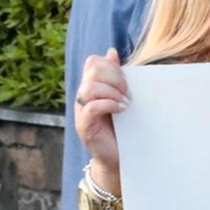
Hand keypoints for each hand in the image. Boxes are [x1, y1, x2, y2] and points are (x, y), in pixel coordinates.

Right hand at [74, 48, 130, 173]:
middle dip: (115, 77)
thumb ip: (117, 77)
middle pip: (93, 70)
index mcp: (92, 86)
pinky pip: (91, 107)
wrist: (118, 157)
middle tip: (128, 93)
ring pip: (89, 88)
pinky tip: (121, 110)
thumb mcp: (121, 98)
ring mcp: (81, 111)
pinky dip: (108, 105)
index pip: (93, 62)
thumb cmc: (122, 127)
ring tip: (125, 103)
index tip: (127, 80)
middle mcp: (83, 96)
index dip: (111, 65)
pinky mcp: (84, 126)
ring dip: (111, 92)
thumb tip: (111, 52)